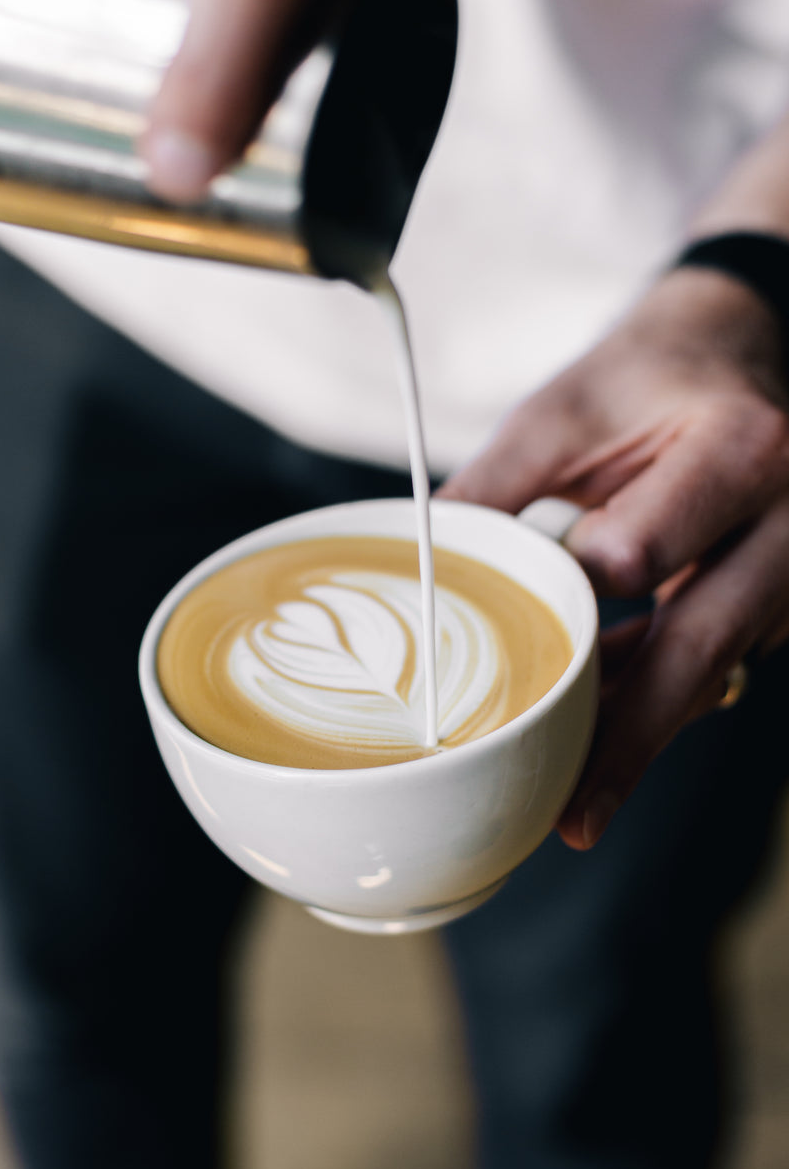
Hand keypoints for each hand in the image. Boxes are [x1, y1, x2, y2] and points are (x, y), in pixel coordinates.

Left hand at [438, 266, 788, 849]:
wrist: (732, 355)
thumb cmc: (641, 379)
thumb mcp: (560, 415)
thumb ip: (493, 491)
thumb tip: (416, 569)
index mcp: (736, 450)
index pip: (647, 550)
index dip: (577, 596)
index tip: (520, 640)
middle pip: (703, 643)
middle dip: (633, 733)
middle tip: (575, 813)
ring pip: (714, 668)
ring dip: (640, 726)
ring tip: (577, 800)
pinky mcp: (784, 599)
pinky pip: (719, 662)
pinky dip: (657, 693)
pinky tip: (605, 731)